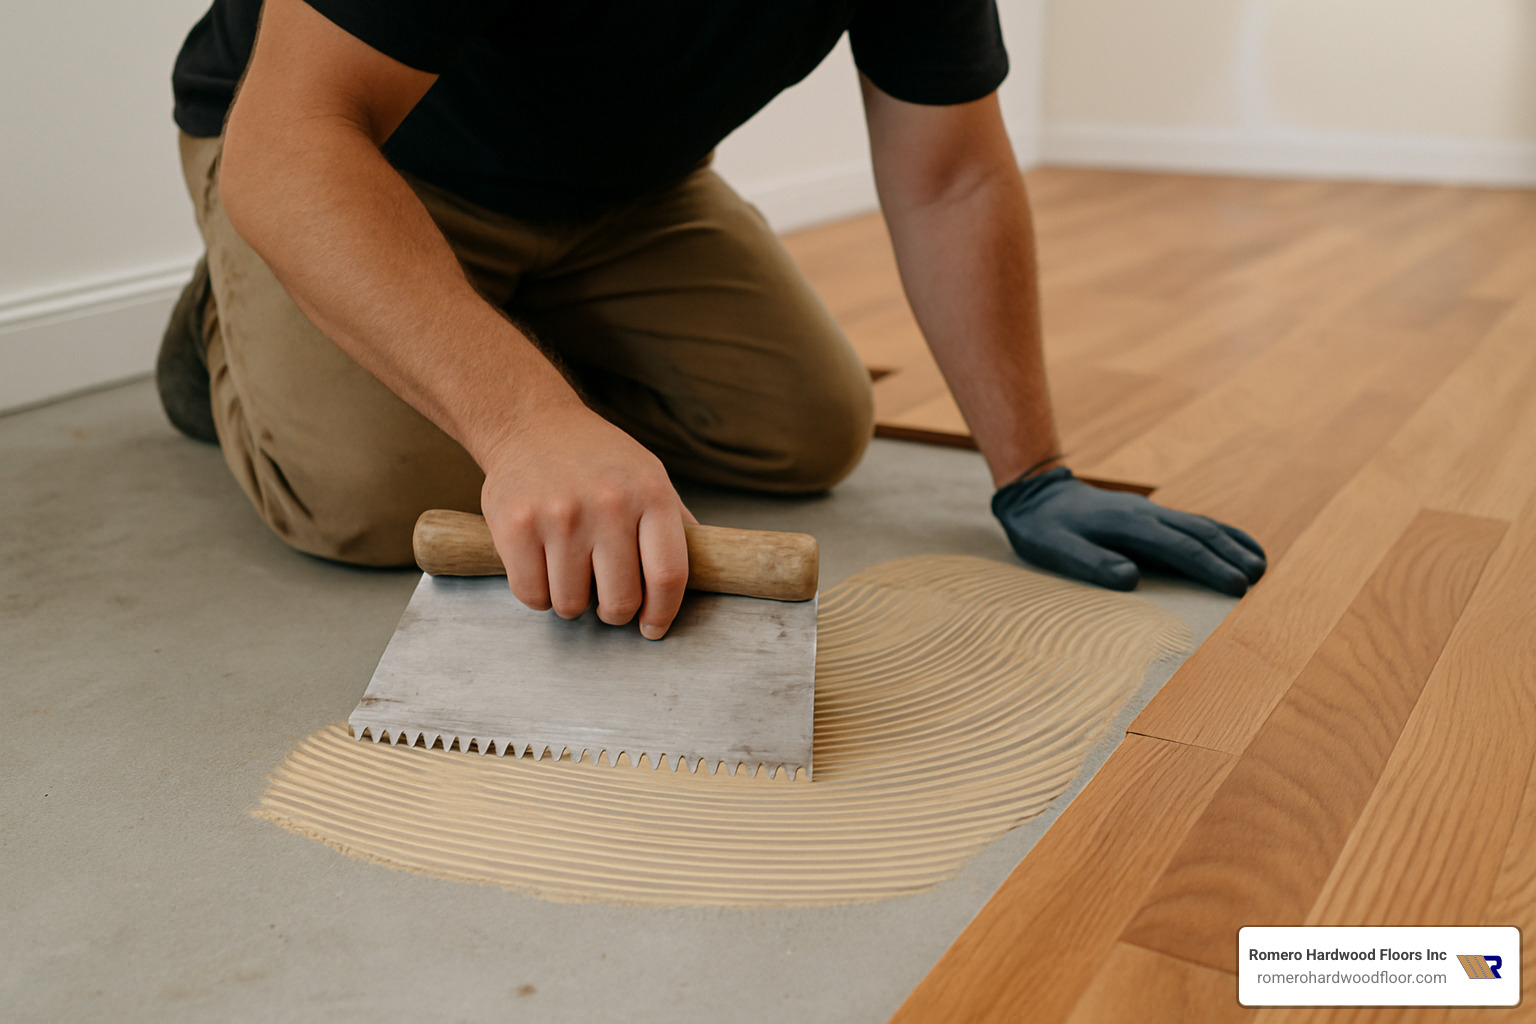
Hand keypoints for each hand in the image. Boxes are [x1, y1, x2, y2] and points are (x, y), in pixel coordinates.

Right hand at [479, 401, 692, 637]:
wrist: (531, 423)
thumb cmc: (598, 459)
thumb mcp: (649, 477)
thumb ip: (675, 526)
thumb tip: (709, 574)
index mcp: (651, 494)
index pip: (668, 576)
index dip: (663, 614)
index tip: (652, 628)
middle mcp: (608, 504)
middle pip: (620, 600)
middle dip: (614, 613)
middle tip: (607, 600)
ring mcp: (559, 515)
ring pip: (571, 604)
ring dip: (573, 603)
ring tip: (572, 573)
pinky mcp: (516, 526)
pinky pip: (532, 596)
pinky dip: (539, 595)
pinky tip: (544, 568)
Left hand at [991, 467, 1266, 595]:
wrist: (1034, 495)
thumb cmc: (1043, 529)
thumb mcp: (1056, 549)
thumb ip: (1092, 563)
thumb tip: (1131, 579)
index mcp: (1129, 525)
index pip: (1180, 548)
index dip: (1211, 568)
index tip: (1237, 588)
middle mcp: (1146, 514)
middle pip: (1199, 534)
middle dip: (1231, 556)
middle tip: (1258, 580)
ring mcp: (1150, 511)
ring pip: (1200, 524)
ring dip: (1231, 543)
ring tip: (1260, 565)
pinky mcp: (1149, 515)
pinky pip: (1191, 522)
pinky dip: (1219, 532)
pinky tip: (1233, 544)